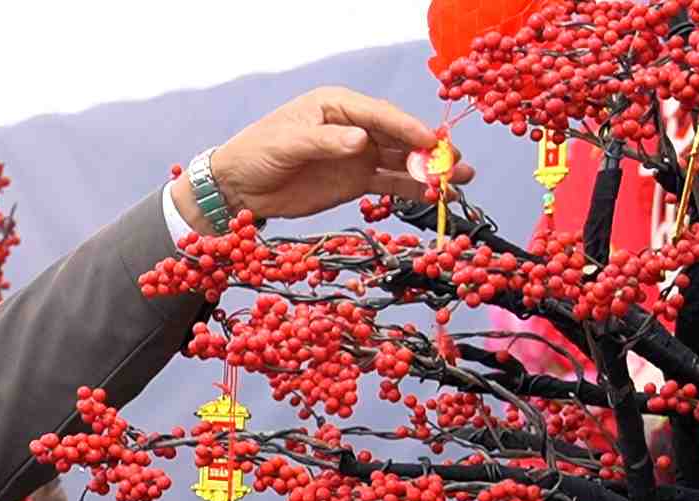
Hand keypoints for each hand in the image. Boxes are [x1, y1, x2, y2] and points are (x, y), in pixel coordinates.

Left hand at [168, 86, 476, 230]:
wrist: (239, 186)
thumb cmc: (257, 152)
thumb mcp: (287, 143)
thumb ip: (326, 143)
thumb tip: (362, 140)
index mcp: (337, 105)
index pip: (380, 115)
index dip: (408, 128)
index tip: (432, 143)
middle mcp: (355, 126)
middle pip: (399, 136)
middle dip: (430, 150)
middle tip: (458, 163)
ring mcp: (358, 154)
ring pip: (401, 161)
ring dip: (429, 171)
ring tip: (460, 181)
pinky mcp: (356, 180)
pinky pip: (389, 183)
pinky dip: (411, 189)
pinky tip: (433, 196)